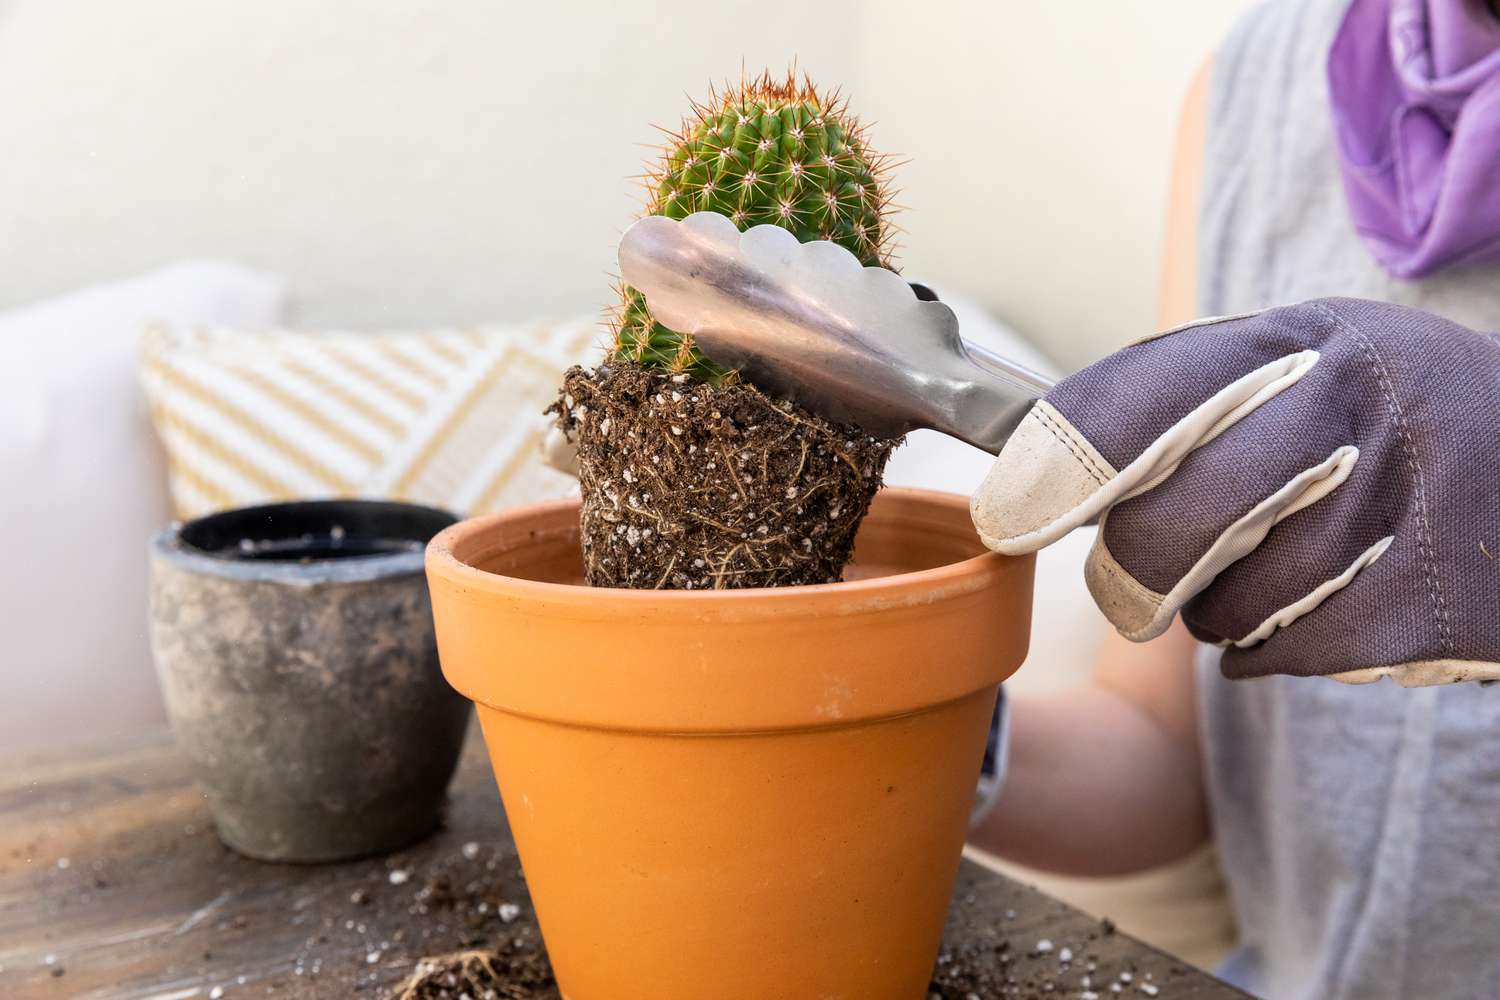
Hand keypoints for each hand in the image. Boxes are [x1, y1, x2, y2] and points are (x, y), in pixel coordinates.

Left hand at [971, 298, 1499, 685]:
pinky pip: (1289, 651)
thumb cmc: (1390, 427)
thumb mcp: (1307, 368)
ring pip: (1226, 600)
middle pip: (1176, 517)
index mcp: (1303, 335)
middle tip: (1130, 588)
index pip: (1147, 393)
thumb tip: (1035, 470)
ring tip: (1273, 570)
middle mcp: (1357, 399)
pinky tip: (1325, 600)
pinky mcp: (1437, 595)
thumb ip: (1184, 400)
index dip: (1063, 460)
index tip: (1009, 514)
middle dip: (1132, 570)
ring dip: (1218, 610)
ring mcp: (1405, 498)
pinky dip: (1279, 644)